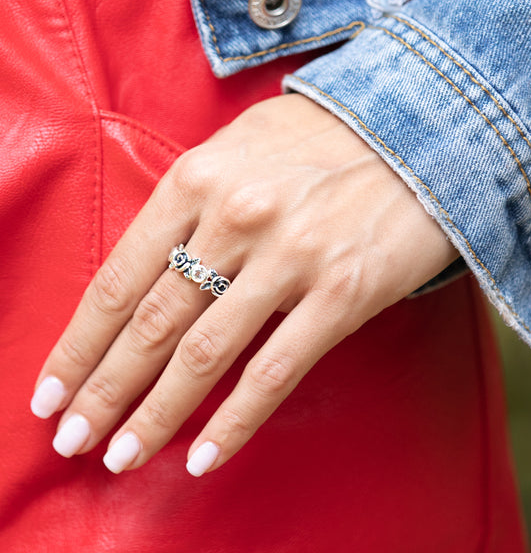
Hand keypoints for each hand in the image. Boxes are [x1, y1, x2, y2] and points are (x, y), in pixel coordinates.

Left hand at [30, 94, 458, 475]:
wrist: (416, 133)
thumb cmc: (319, 145)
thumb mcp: (236, 152)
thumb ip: (187, 210)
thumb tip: (148, 280)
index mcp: (198, 179)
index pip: (121, 278)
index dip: (81, 342)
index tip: (55, 390)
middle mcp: (236, 218)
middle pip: (152, 323)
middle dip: (106, 389)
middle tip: (77, 438)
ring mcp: (289, 257)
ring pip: (204, 354)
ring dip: (156, 414)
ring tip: (124, 455)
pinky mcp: (340, 293)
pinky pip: (274, 371)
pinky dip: (234, 420)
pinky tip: (204, 456)